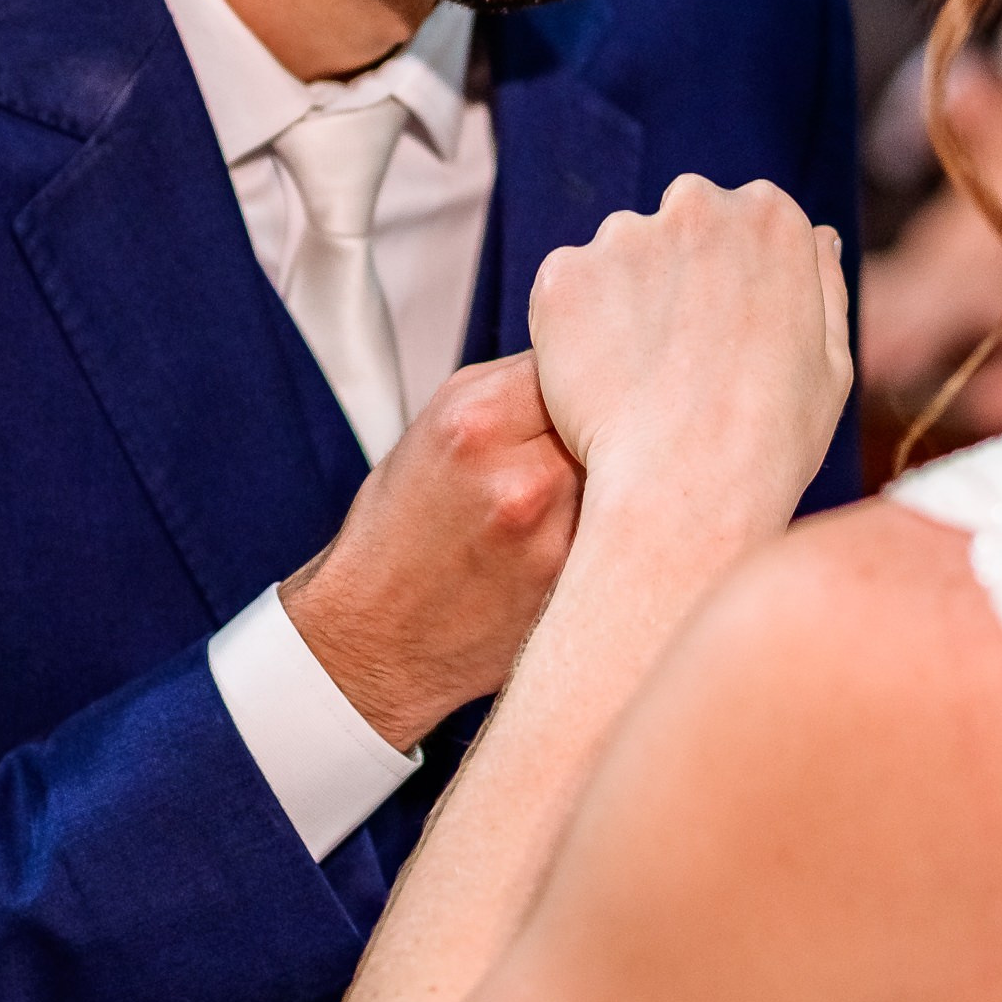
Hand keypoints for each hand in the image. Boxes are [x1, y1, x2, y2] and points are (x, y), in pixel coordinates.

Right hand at [282, 353, 581, 749]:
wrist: (372, 640)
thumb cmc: (397, 536)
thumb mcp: (434, 431)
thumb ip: (510, 392)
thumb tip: (586, 366)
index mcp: (475, 420)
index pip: (577, 361)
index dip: (582, 377)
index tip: (581, 392)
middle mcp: (520, 473)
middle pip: (612, 417)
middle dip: (602, 429)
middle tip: (583, 447)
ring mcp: (554, 535)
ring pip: (628, 475)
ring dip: (619, 479)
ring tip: (561, 503)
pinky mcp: (575, 585)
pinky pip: (620, 533)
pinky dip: (612, 531)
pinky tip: (577, 545)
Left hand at [529, 176, 850, 532]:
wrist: (686, 487)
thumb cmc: (772, 438)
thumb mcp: (831, 360)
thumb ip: (822, 284)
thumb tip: (817, 238)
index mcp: (770, 216)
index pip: (739, 221)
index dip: (728, 280)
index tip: (722, 332)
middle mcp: (697, 205)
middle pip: (677, 226)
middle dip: (673, 276)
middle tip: (677, 356)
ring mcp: (623, 236)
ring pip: (617, 258)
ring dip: (621, 300)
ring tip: (638, 378)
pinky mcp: (563, 275)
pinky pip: (566, 293)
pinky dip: (573, 330)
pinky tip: (600, 383)